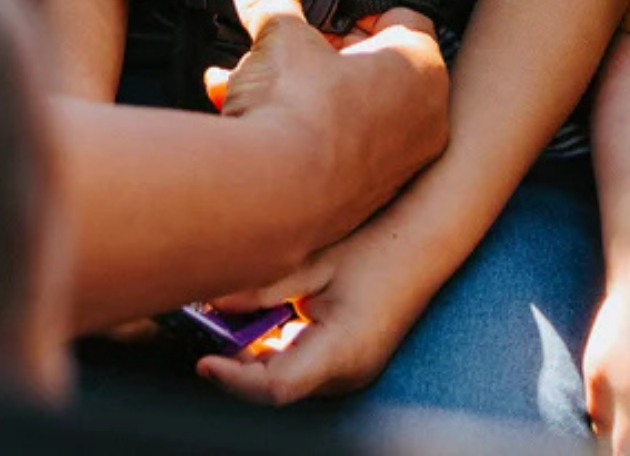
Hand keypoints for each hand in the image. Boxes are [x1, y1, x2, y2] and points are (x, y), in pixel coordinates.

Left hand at [195, 223, 434, 404]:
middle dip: (240, 366)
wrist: (426, 240)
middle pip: (279, 389)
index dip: (235, 380)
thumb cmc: (377, 246)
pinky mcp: (353, 362)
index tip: (204, 362)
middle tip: (208, 335)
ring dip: (258, 359)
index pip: (276, 388)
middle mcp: (349, 374)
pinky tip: (264, 324)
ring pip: (290, 381)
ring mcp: (354, 372)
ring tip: (231, 327)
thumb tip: (213, 302)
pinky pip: (306, 368)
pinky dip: (279, 352)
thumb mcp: (314, 263)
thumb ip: (263, 288)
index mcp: (342, 351)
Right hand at [205, 0, 447, 251]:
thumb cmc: (298, 113)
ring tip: (258, 85)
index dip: (359, 11)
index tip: (326, 15)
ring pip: (352, 115)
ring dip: (307, 98)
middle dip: (328, 58)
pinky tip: (249, 120)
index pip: (403, 18)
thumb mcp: (278, 36)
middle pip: (376, 70)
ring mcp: (396, 168)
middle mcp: (423, 121)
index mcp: (420, 67)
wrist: (272, 199)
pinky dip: (298, 136)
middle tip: (293, 51)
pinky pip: (333, 154)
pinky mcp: (364, 203)